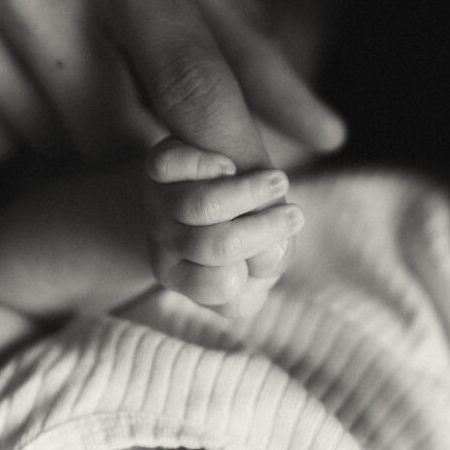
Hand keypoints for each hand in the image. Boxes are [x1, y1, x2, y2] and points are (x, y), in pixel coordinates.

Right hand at [0, 0, 344, 165]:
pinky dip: (10, 125)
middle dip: (144, 140)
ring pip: (48, 149)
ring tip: (65, 57)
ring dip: (76, 130)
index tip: (261, 199)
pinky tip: (8, 63)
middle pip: (115, 139)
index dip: (235, 156)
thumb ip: (251, 45)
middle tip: (136, 91)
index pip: (190, 83)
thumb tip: (328, 136)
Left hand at [143, 137, 304, 315]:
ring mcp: (157, 207)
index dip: (255, 268)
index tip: (282, 245)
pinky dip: (204, 163)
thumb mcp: (266, 253)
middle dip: (264, 229)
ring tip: (280, 182)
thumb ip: (272, 260)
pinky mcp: (155, 170)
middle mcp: (167, 247)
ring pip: (199, 205)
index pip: (221, 286)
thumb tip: (271, 252)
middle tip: (295, 214)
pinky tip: (228, 165)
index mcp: (191, 280)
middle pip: (215, 246)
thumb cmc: (245, 225)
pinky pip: (170, 166)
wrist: (215, 175)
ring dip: (249, 191)